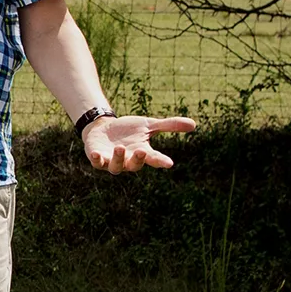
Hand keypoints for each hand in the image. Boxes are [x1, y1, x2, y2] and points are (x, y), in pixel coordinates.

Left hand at [82, 114, 196, 172]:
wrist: (104, 129)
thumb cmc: (128, 130)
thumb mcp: (149, 125)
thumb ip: (169, 126)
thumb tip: (194, 125)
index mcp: (142, 153)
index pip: (154, 158)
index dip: (160, 161)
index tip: (169, 163)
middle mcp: (128, 160)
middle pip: (135, 165)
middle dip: (138, 159)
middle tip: (142, 151)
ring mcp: (112, 161)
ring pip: (116, 167)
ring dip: (119, 159)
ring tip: (121, 148)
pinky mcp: (98, 158)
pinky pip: (97, 163)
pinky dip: (97, 159)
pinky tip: (96, 154)